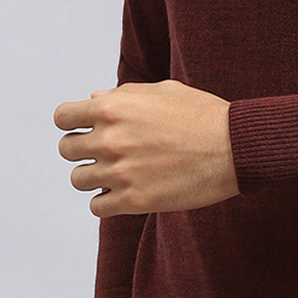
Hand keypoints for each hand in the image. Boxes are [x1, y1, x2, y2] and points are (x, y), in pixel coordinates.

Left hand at [54, 79, 239, 215]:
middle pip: (67, 149)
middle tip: (107, 151)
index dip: (71, 121)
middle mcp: (110, 139)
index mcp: (113, 107)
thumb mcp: (164, 91)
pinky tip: (125, 192)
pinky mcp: (133, 201)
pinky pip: (97, 207)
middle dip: (82, 149)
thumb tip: (93, 99)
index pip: (62, 117)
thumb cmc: (203, 114)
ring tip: (118, 173)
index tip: (84, 127)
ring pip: (78, 180)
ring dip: (94, 176)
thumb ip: (124, 94)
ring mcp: (120, 172)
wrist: (235, 147)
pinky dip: (106, 201)